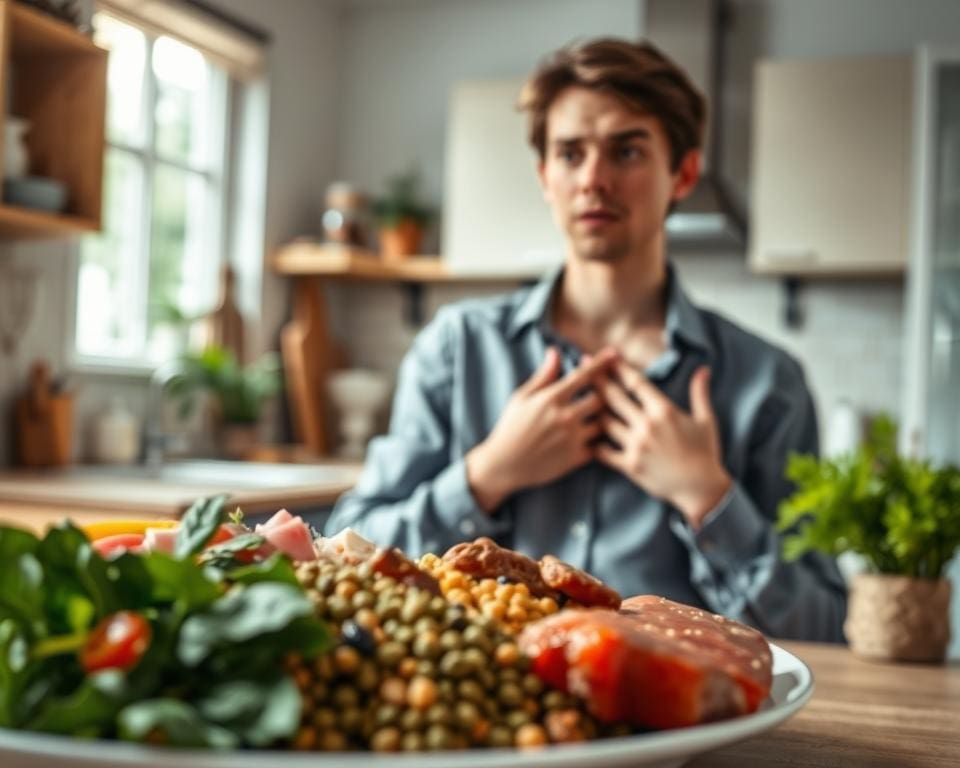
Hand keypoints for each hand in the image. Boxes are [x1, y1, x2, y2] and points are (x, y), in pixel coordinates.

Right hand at [466, 346, 616, 511]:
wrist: (503, 465)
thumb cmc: (510, 428)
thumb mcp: (521, 398)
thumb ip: (543, 376)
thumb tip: (555, 351)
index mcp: (551, 398)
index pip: (584, 375)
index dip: (600, 363)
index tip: (613, 354)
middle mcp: (565, 416)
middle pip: (601, 398)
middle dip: (603, 394)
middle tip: (603, 394)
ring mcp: (572, 438)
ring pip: (604, 423)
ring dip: (602, 418)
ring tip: (598, 417)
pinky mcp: (575, 459)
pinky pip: (599, 446)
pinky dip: (598, 441)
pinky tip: (594, 439)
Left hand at [593, 361, 731, 527]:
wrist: (701, 488)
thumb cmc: (705, 453)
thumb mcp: (706, 420)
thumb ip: (700, 392)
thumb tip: (703, 369)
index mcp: (664, 411)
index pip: (636, 382)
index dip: (619, 368)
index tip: (607, 358)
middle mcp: (647, 425)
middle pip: (614, 398)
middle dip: (598, 380)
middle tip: (583, 368)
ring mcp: (636, 446)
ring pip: (605, 422)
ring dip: (594, 410)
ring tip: (581, 400)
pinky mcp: (630, 466)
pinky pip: (604, 452)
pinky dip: (593, 444)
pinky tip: (585, 436)